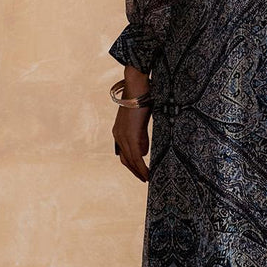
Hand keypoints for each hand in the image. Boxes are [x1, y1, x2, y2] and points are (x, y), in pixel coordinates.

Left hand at [113, 67, 151, 182]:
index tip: (140, 172)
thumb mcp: (141, 121)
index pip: (124, 153)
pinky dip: (142, 167)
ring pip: (130, 160)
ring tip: (148, 178)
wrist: (137, 87)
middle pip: (125, 160)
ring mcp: (123, 136)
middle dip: (135, 171)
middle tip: (145, 179)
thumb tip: (144, 152)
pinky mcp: (131, 135)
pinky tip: (148, 173)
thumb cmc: (141, 99)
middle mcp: (118, 136)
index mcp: (119, 131)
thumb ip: (141, 136)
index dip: (131, 164)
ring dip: (139, 171)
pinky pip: (136, 157)